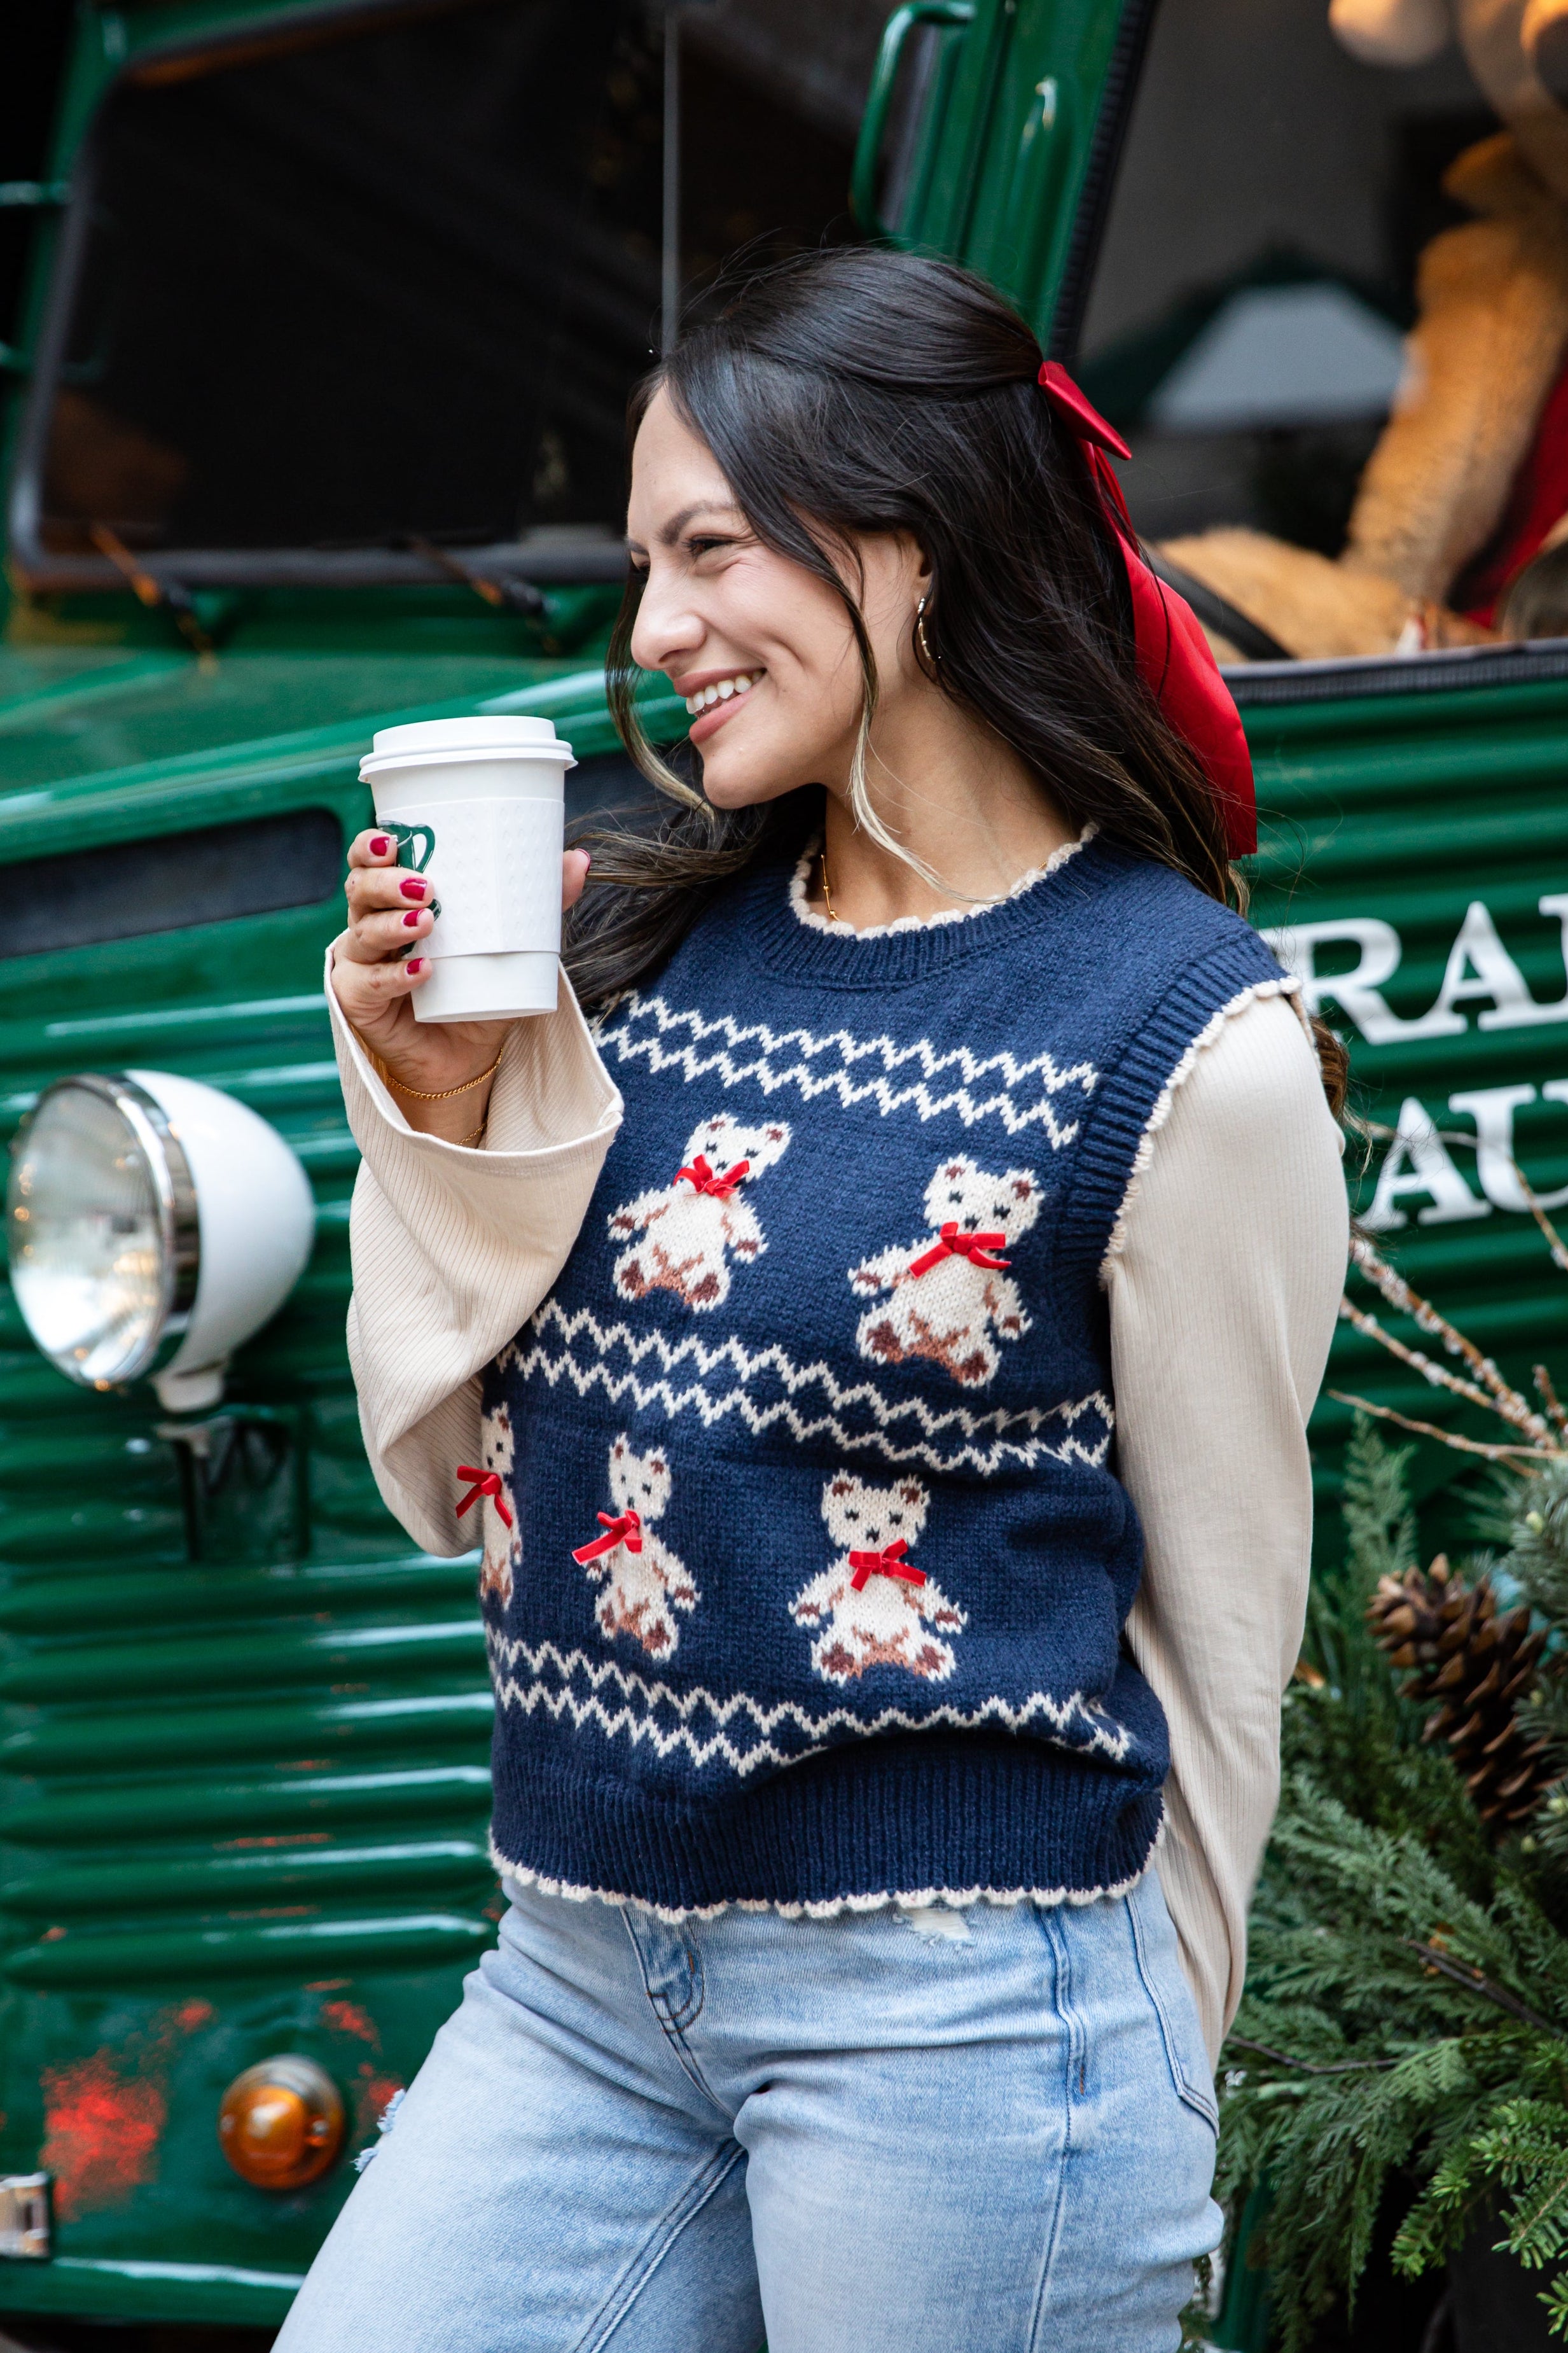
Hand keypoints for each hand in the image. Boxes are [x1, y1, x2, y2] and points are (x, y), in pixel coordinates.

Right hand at [333, 829, 589, 1135]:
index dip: (371, 846)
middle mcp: (370, 925)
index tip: (392, 839)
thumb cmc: (478, 991)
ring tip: (428, 922)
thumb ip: (539, 903)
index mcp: (395, 901)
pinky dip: (396, 976)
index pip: (369, 862)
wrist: (465, 1057)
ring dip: (393, 924)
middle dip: (386, 881)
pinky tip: (422, 970)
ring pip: (362, 932)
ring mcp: (360, 963)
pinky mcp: (357, 1001)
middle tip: (426, 886)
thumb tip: (579, 860)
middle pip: (359, 889)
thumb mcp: (512, 945)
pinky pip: (370, 983)